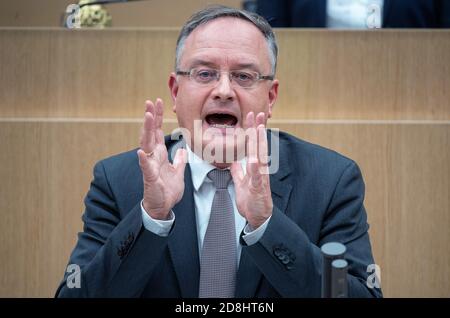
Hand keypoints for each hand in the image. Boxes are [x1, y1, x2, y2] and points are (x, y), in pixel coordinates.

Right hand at [137, 99, 186, 219]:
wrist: (162, 207)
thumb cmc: (167, 190)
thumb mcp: (178, 172)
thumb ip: (179, 160)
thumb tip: (182, 150)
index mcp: (160, 154)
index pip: (157, 131)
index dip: (157, 117)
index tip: (157, 102)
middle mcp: (153, 157)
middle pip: (150, 133)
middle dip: (150, 117)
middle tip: (150, 102)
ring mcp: (150, 166)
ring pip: (147, 145)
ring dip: (146, 131)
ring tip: (146, 117)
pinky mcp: (149, 177)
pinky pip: (146, 167)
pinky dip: (144, 159)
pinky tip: (141, 151)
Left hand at [230, 112, 272, 228]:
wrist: (258, 218)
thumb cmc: (251, 201)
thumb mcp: (242, 183)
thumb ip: (239, 172)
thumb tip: (234, 162)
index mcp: (255, 167)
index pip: (253, 146)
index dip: (252, 130)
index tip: (251, 116)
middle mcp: (260, 170)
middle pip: (259, 146)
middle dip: (258, 129)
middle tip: (258, 113)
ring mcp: (260, 178)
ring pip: (261, 157)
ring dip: (260, 143)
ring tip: (258, 129)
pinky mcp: (259, 188)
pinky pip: (256, 177)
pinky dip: (254, 168)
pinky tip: (253, 159)